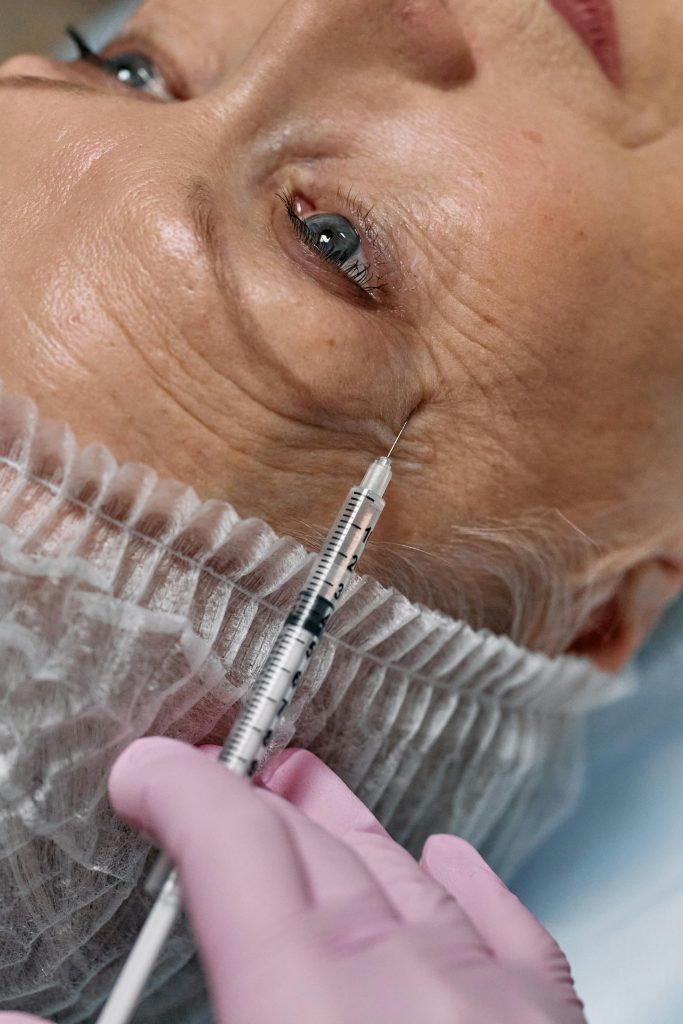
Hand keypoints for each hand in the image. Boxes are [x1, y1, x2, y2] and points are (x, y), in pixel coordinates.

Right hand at [0, 739, 585, 1023]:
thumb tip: (5, 1019)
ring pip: (405, 872)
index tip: (148, 771)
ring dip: (349, 826)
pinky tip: (451, 860)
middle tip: (218, 773)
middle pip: (310, 846)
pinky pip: (512, 934)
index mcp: (304, 999)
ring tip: (310, 783)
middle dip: (251, 803)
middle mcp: (403, 976)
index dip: (181, 790)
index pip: (232, 841)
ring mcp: (491, 1002)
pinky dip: (473, 889)